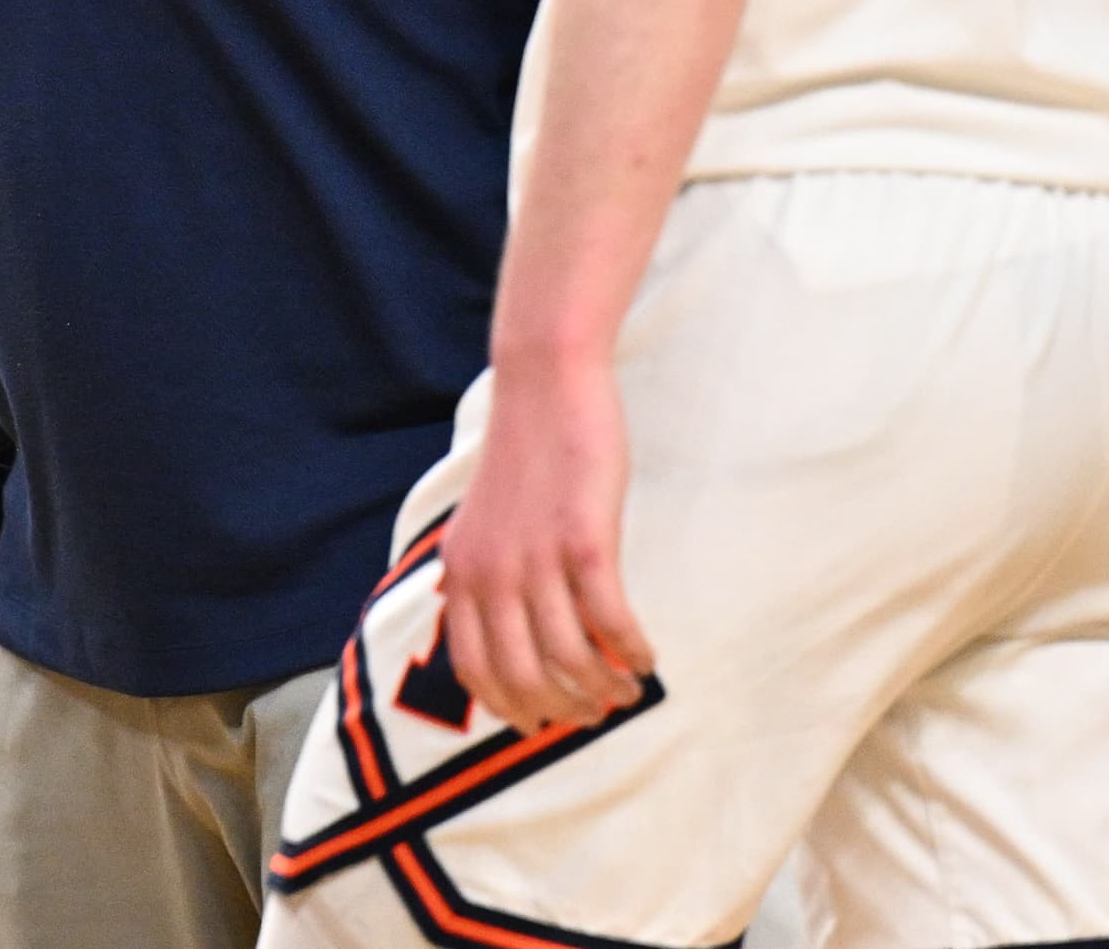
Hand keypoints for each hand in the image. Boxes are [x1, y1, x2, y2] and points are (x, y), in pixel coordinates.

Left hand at [432, 357, 651, 733]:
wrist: (544, 384)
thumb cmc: (525, 453)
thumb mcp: (481, 520)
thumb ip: (481, 572)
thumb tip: (492, 624)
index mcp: (462, 572)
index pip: (475, 669)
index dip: (510, 708)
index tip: (541, 724)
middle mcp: (491, 574)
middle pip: (523, 677)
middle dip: (563, 710)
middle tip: (595, 713)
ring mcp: (536, 560)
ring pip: (569, 659)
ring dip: (603, 689)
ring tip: (627, 691)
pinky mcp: (584, 541)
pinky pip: (611, 622)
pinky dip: (632, 652)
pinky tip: (646, 660)